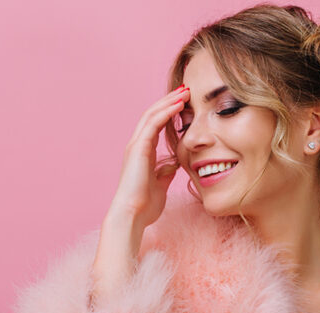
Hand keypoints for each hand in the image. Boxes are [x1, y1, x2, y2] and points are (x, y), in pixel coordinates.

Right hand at [108, 85, 189, 228]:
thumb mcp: (161, 183)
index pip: (157, 124)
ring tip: (185, 91)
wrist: (132, 215)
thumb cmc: (145, 205)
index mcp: (143, 152)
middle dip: (170, 100)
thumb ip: (166, 171)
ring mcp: (136, 145)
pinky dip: (166, 112)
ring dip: (169, 101)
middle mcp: (137, 145)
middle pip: (153, 114)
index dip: (170, 111)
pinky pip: (152, 124)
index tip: (186, 102)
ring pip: (152, 114)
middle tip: (187, 89)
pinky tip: (179, 105)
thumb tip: (175, 163)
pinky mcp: (138, 149)